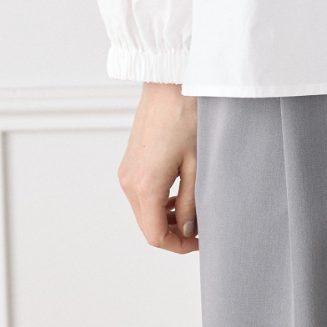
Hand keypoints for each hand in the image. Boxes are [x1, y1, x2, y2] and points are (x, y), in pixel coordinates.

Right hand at [118, 82, 198, 252]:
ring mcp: (126, 171)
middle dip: (173, 233)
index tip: (200, 242)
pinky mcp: (129, 161)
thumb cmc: (187, 114)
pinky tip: (179, 193)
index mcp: (145, 185)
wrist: (170, 81)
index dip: (178, 246)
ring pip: (144, 210)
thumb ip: (192, 202)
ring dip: (166, 217)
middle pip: (147, 226)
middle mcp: (129, 181)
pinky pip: (141, 193)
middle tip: (200, 228)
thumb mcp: (197, 163)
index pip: (155, 235)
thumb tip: (189, 230)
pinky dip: (158, 201)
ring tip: (193, 211)